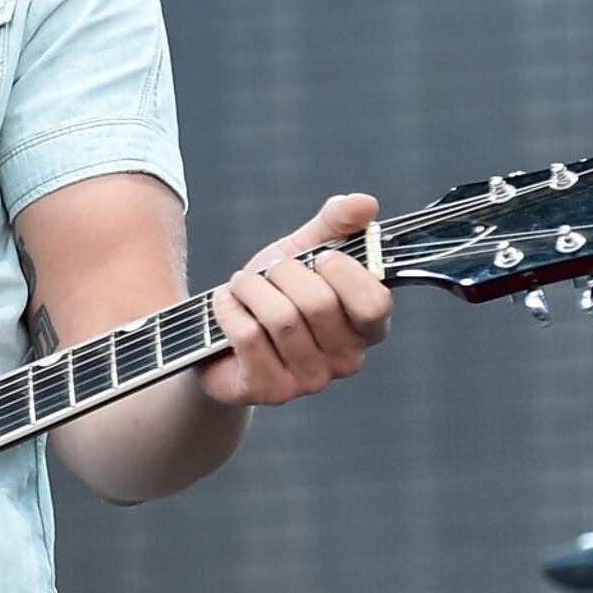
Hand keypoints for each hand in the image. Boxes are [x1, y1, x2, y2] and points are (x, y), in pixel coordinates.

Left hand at [201, 193, 393, 407]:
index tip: (318, 257)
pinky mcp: (270, 390)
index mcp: (367, 327)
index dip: (342, 271)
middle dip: (283, 273)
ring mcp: (310, 380)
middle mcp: (347, 360)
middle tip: (268, 271)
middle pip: (319, 304)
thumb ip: (334, 226)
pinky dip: (229, 309)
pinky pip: (248, 336)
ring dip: (251, 289)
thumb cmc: (271, 294)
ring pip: (281, 319)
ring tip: (242, 286)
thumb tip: (366, 202)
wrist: (218, 337)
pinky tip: (225, 306)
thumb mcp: (302, 253)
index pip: (374, 301)